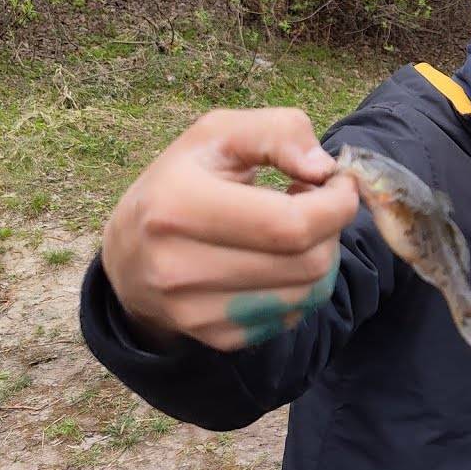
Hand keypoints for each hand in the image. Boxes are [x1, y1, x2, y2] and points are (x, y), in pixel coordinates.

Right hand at [100, 108, 360, 351]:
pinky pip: (293, 316)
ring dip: (322, 256)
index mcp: (177, 206)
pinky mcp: (216, 338)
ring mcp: (196, 311)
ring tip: (294, 229)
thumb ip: (278, 132)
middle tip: (315, 204)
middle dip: (331, 229)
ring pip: (310, 293)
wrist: (130, 254)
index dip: (336, 205)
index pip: (290, 225)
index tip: (340, 184)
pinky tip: (277, 259)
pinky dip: (301, 285)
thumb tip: (323, 169)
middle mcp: (179, 267)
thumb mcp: (219, 134)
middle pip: (309, 262)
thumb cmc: (183, 181)